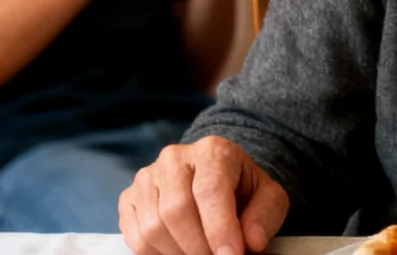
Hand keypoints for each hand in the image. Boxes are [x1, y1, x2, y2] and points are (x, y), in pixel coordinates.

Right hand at [120, 135, 288, 254]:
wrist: (217, 181)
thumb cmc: (242, 191)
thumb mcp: (268, 197)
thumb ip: (265, 216)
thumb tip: (252, 241)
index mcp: (212, 151)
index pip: (209, 190)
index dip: (219, 229)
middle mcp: (174, 158)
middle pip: (176, 211)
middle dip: (198, 247)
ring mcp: (147, 178)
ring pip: (153, 227)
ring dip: (178, 253)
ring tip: (201, 254)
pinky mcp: (128, 198)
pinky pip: (134, 236)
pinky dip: (157, 254)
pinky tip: (178, 251)